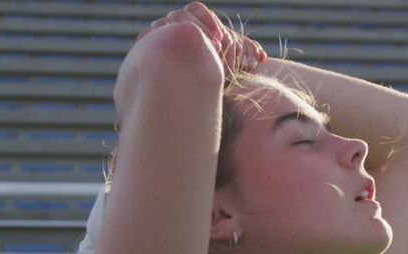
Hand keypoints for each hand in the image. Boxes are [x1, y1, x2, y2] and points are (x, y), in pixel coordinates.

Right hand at [143, 2, 265, 74]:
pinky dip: (152, 43)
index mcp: (194, 21)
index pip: (197, 9)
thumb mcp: (235, 62)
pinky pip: (145, 39)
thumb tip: (262, 57)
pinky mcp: (146, 49)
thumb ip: (248, 54)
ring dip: (174, 37)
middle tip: (211, 48)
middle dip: (195, 28)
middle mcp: (176, 24)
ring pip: (160, 26)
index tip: (220, 38)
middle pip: (179, 15)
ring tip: (191, 55)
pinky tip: (165, 58)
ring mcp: (159, 36)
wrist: (193, 91)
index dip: (207, 21)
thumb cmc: (216, 72)